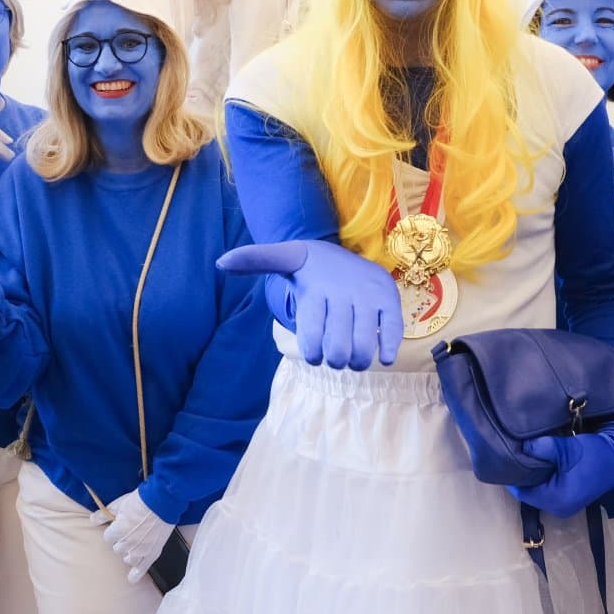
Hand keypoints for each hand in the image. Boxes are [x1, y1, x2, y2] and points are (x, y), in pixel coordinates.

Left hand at [102, 489, 174, 583]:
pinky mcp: (152, 553)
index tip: (120, 525)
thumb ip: (103, 514)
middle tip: (131, 531)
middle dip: (122, 541)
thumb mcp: (119, 504)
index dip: (114, 531)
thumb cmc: (141, 501)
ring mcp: (140, 551)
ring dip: (129, 552)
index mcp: (118, 532)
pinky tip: (132, 579)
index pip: (108, 537)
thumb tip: (92, 519)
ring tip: (136, 543)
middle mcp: (127, 544)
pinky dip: (136, 575)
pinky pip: (141, 569)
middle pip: (117, 548)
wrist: (162, 502)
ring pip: (127, 558)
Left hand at [218, 240, 401, 369]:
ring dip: (357, 361)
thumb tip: (220, 262)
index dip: (312, 352)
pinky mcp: (389, 299)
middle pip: (337, 346)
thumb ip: (254, 260)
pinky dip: (389, 349)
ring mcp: (368, 296)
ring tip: (352, 360)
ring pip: (364, 344)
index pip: (311, 335)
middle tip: (333, 358)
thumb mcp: (282, 258)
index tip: (313, 353)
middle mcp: (343, 292)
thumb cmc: (310, 265)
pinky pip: (393, 330)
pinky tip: (385, 358)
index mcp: (315, 287)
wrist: (343, 251)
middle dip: (334, 360)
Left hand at [511, 405, 613, 517]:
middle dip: (521, 475)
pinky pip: (547, 489)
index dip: (512, 474)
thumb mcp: (566, 448)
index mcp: (556, 500)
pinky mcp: (569, 499)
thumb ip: (541, 448)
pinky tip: (539, 463)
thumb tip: (519, 446)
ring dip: (533, 476)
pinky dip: (542, 478)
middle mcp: (558, 508)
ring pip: (538, 491)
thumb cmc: (594, 455)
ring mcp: (564, 506)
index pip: (521, 490)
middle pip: (529, 492)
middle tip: (512, 455)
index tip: (505, 457)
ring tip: (524, 457)